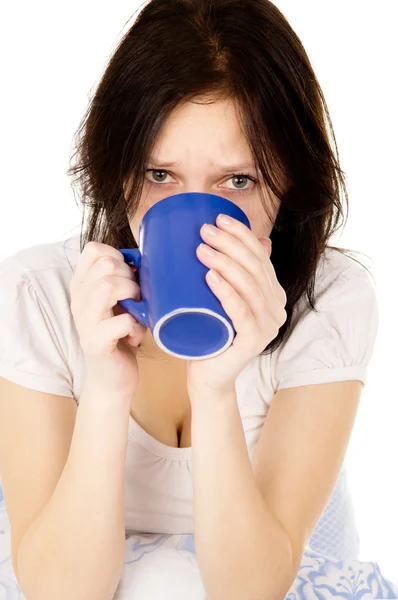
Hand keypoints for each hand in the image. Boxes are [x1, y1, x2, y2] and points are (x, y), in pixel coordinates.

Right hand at [70, 241, 146, 398]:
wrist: (113, 379)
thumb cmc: (121, 335)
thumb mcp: (119, 301)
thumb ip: (123, 278)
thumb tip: (143, 258)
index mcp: (82, 286)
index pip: (93, 250)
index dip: (119, 256)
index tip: (130, 275)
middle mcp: (78, 300)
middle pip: (106, 265)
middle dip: (131, 277)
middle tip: (137, 297)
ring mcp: (84, 321)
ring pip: (109, 286)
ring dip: (133, 296)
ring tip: (137, 311)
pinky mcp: (95, 342)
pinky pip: (124, 320)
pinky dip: (138, 326)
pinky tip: (136, 335)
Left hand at [186, 214, 286, 396]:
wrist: (208, 375)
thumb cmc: (211, 332)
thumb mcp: (221, 297)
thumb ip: (231, 274)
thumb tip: (233, 242)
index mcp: (272, 294)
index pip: (261, 257)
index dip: (242, 235)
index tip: (218, 219)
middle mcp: (276, 309)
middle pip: (254, 268)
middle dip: (230, 244)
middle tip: (204, 231)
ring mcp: (268, 327)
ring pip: (249, 287)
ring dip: (225, 263)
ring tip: (201, 250)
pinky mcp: (254, 342)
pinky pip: (242, 312)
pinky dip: (226, 292)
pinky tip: (210, 277)